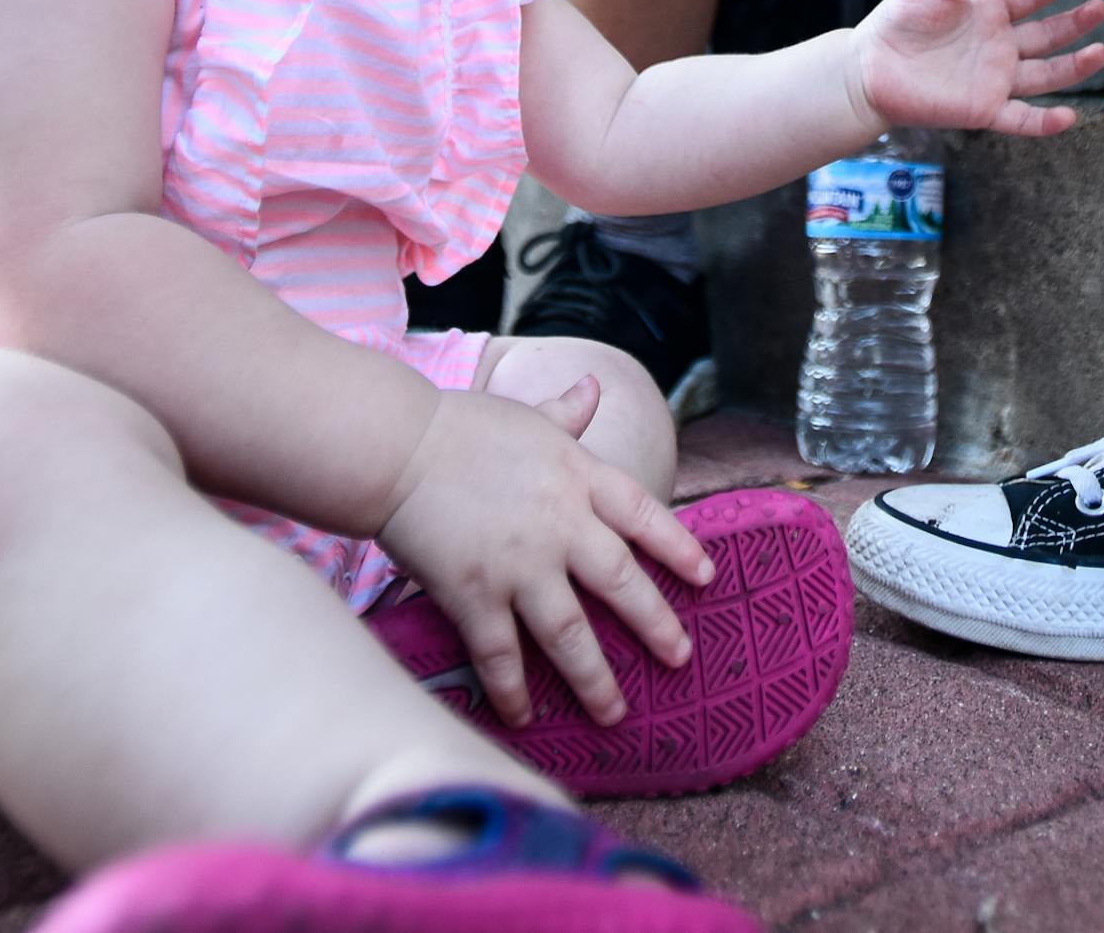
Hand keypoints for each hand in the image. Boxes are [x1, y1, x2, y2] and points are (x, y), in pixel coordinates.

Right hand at [376, 377, 714, 727]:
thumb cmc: (461, 427)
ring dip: (595, 679)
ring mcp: (518, 564)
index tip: (707, 577)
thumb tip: (593, 385)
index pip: (644, 514)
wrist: (396, 448)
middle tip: (680, 658)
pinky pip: (500, 655)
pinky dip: (513, 691)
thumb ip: (566, 413)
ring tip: (614, 713)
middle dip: (655, 625)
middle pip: (620, 582)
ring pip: (569, 633)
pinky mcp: (474, 594)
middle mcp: (560, 524)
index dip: (679, 547)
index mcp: (579, 477)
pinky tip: (525, 717)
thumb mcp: (527, 417)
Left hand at [849, 0, 1103, 138]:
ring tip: (1103, 52)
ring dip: (1074, 66)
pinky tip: (1069, 117)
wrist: (867, 71)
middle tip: (1102, 8)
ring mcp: (994, 79)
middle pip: (1046, 34)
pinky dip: (1045, 122)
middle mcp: (997, 45)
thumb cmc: (893, 25)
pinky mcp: (983, 109)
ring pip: (1045, 74)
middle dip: (1075, 22)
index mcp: (986, 11)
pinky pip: (1021, 118)